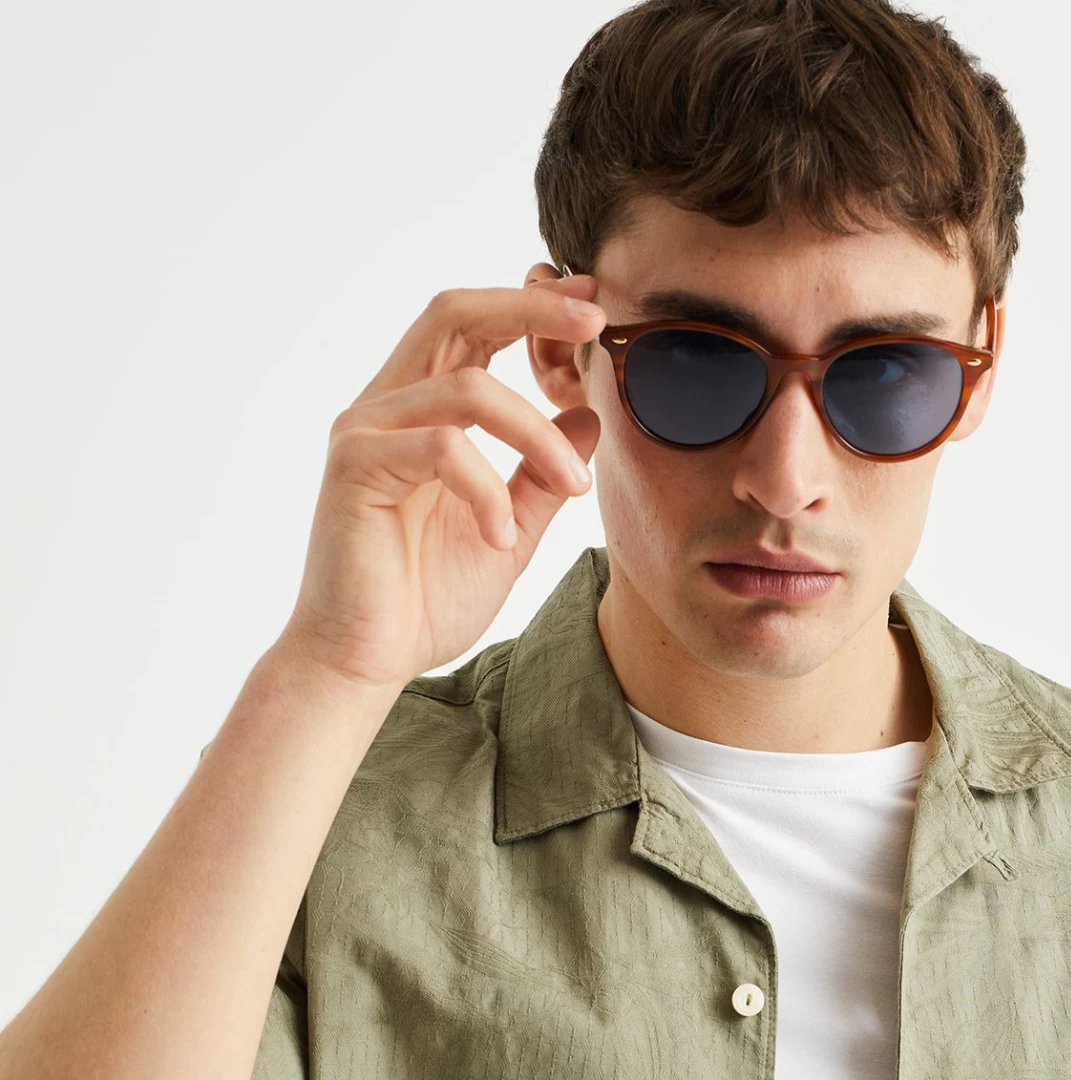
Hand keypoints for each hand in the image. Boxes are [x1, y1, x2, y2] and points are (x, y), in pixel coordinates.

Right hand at [276, 277, 606, 695]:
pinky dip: (487, 490)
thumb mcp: (509, 532)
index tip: (591, 304)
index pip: (472, 328)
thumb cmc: (423, 600)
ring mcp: (365, 431)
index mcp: (418, 411)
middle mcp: (385, 406)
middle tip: (592, 321)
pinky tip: (500, 537)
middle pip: (455, 315)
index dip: (531, 306)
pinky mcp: (355, 466)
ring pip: (467, 390)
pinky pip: (442, 449)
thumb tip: (587, 418)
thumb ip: (541, 476)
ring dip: (536, 434)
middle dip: (530, 309)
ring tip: (573, 486)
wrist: (364, 661)